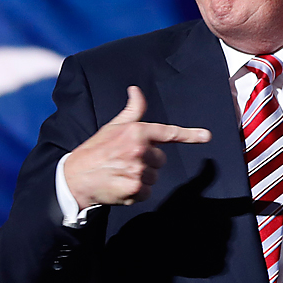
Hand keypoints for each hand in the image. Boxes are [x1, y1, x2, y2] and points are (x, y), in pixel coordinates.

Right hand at [63, 86, 211, 207]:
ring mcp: (138, 170)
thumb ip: (132, 110)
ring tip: (122, 173)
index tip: (206, 136)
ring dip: (142, 178)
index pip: (168, 133)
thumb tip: (136, 90)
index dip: (190, 134)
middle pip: (161, 160)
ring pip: (155, 177)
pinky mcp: (135, 189)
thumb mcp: (113, 126)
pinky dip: (137, 192)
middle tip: (127, 161)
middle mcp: (139, 150)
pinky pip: (148, 192)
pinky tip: (122, 185)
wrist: (75, 178)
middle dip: (148, 162)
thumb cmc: (96, 150)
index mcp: (136, 132)